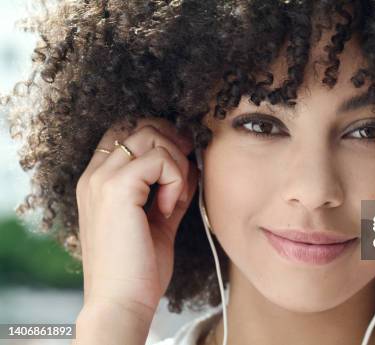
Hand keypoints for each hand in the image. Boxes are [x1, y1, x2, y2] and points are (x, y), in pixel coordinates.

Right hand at [75, 118, 196, 320]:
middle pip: (142, 126)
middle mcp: (95, 175)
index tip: (182, 159)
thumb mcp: (158, 219)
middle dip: (174, 143)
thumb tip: (192, 164)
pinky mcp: (116, 189)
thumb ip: (170, 190)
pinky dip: (175, 180)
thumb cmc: (139, 267)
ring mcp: (102, 179)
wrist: (122, 301)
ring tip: (175, 199)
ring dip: (177, 164)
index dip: (160, 136)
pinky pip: (160, 160)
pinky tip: (168, 209)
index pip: (126, 130)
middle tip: (185, 176)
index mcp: (98, 181)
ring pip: (153, 137)